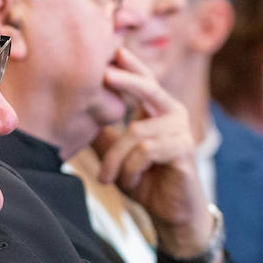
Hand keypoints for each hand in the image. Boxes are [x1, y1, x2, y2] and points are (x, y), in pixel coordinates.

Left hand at [97, 48, 213, 262]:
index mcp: (156, 112)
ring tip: (108, 180)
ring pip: (136, 133)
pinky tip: (130, 182)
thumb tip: (77, 116)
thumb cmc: (145, 181)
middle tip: (104, 73)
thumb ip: (104, 136)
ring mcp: (181, 131)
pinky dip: (131, 168)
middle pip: (149, 88)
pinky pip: (146, 150)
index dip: (131, 65)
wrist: (170, 212)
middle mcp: (173, 115)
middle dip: (127, 79)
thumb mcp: (117, 156)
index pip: (144, 81)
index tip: (113, 50)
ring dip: (115, 160)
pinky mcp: (184, 149)